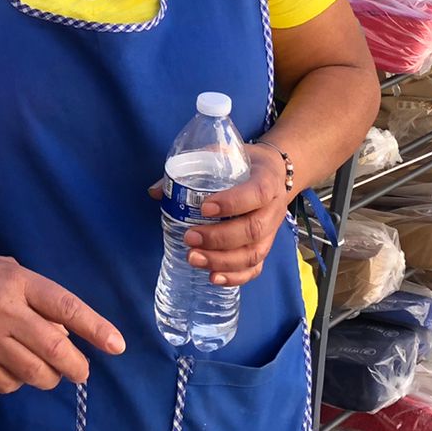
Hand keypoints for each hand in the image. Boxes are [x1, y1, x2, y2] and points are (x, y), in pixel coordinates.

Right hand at [0, 247, 125, 394]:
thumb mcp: (4, 269)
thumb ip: (34, 297)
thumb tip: (63, 333)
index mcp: (15, 281)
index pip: (65, 306)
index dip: (95, 327)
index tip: (117, 345)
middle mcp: (3, 312)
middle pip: (54, 350)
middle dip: (77, 366)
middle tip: (83, 371)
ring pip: (33, 374)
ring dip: (49, 376)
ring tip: (49, 369)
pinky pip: (6, 384)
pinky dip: (18, 381)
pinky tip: (15, 368)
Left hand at [152, 144, 293, 287]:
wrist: (275, 172)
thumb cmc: (245, 162)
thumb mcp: (224, 153)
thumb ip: (195, 166)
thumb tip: (156, 191)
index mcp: (267, 180)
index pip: (256, 193)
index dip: (232, 203)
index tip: (203, 208)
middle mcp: (274, 208)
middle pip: (253, 229)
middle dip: (219, 238)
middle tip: (189, 237)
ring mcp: (272, 231)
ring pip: (254, 253)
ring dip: (222, 261)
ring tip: (193, 258)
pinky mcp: (266, 247)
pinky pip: (255, 268)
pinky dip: (235, 277)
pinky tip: (212, 277)